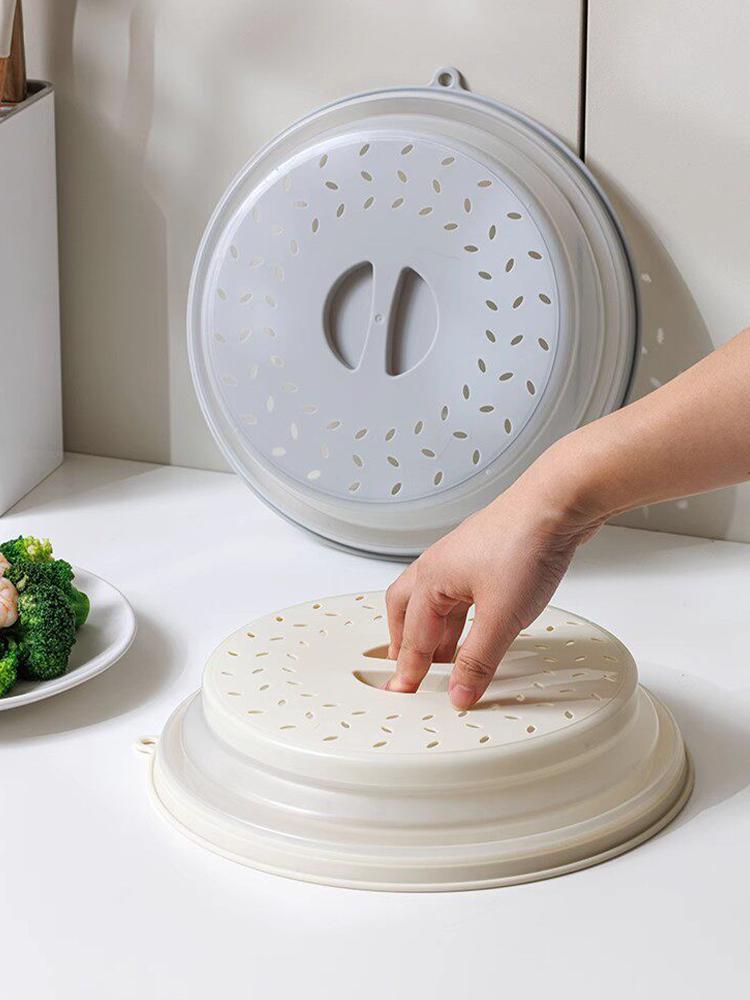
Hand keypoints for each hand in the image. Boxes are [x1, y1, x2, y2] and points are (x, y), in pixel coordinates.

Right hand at [385, 445, 602, 708]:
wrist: (557, 503)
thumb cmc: (524, 544)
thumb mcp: (501, 617)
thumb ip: (479, 660)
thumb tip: (460, 693)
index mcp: (431, 579)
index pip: (413, 636)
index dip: (409, 669)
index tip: (404, 692)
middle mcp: (438, 565)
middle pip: (405, 608)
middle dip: (404, 640)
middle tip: (408, 667)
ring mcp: (461, 557)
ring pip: (434, 600)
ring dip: (434, 630)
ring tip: (444, 655)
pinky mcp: (485, 554)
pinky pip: (459, 591)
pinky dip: (458, 616)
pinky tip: (475, 624)